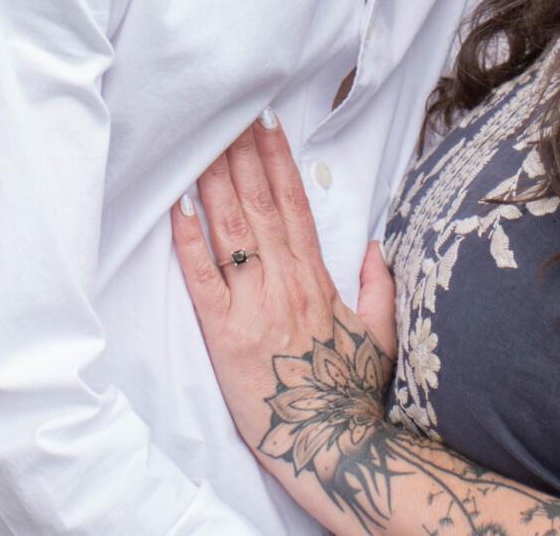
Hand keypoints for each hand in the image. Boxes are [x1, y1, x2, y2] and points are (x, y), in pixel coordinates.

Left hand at [171, 115, 399, 530]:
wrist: (334, 447)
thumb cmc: (353, 394)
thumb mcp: (379, 336)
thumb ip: (377, 286)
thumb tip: (372, 246)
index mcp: (317, 280)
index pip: (294, 206)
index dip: (278, 160)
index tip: (266, 122)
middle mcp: (285, 284)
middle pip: (259, 205)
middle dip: (241, 155)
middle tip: (224, 111)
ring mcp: (254, 307)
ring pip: (232, 232)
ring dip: (215, 182)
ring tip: (201, 140)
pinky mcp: (223, 334)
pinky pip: (203, 280)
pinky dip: (189, 242)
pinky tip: (179, 207)